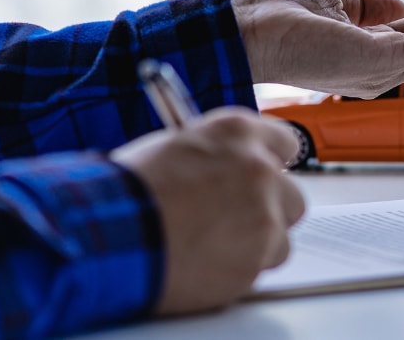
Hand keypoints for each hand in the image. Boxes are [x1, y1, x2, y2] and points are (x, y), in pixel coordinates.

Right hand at [111, 109, 305, 314]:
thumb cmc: (128, 191)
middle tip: (238, 220)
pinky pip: (260, 268)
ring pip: (280, 237)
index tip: (266, 176)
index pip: (285, 142)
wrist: (111, 234)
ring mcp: (263, 217)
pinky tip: (205, 264)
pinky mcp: (256, 259)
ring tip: (212, 247)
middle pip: (292, 195)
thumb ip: (215, 156)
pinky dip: (239, 270)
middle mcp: (260, 170)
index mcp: (237, 133)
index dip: (273, 163)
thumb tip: (229, 168)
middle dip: (271, 209)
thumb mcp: (173, 148)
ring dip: (256, 244)